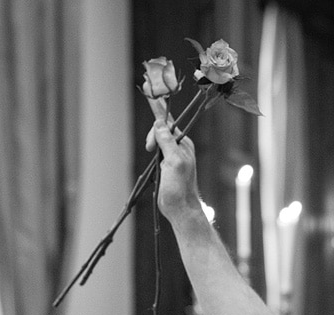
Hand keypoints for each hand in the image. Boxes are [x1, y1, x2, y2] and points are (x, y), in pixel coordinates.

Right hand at [146, 97, 202, 222]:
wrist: (180, 209)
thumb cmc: (180, 188)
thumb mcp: (174, 162)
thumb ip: (167, 142)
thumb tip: (160, 123)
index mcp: (183, 143)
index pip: (168, 120)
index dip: (158, 104)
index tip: (150, 87)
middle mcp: (179, 146)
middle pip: (160, 128)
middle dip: (152, 135)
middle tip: (150, 150)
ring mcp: (172, 154)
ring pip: (156, 138)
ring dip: (151, 143)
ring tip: (151, 155)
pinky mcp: (165, 163)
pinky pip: (156, 148)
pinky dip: (151, 148)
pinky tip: (151, 153)